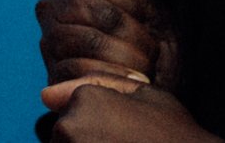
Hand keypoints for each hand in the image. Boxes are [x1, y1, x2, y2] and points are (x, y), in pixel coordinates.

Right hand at [37, 0, 176, 90]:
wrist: (148, 97)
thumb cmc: (151, 53)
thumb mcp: (152, 17)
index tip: (145, 17)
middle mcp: (53, 9)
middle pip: (87, 6)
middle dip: (126, 31)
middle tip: (150, 51)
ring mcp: (50, 42)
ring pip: (82, 38)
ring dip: (121, 57)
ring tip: (142, 70)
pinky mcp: (53, 74)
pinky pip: (77, 71)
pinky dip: (109, 78)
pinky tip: (126, 84)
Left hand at [45, 80, 216, 141]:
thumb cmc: (179, 137)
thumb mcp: (151, 99)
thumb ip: (100, 86)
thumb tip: (45, 96)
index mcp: (86, 99)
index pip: (70, 116)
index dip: (101, 130)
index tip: (126, 137)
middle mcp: (71, 125)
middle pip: (64, 137)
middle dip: (89, 142)